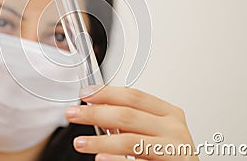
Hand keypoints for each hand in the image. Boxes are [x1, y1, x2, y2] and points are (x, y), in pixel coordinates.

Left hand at [66, 86, 199, 160]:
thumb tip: (99, 111)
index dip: (107, 93)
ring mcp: (173, 149)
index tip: (86, 94)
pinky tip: (101, 158)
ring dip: (100, 141)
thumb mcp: (155, 130)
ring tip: (80, 142)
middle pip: (127, 115)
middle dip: (96, 113)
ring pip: (129, 140)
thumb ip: (132, 120)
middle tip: (73, 115)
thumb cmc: (170, 152)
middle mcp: (173, 128)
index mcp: (168, 113)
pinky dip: (116, 160)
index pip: (134, 96)